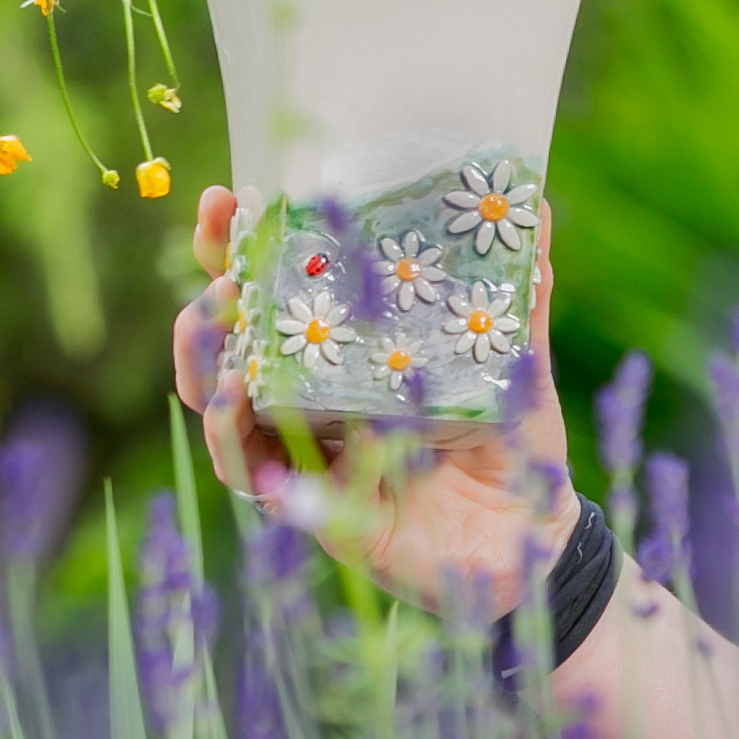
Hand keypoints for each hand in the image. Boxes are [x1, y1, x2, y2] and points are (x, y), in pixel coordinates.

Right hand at [171, 184, 582, 628]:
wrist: (534, 540)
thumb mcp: (517, 360)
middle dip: (208, 300)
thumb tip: (532, 207)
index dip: (239, 248)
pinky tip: (235, 398)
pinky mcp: (312, 510)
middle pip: (227, 346)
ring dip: (205, 362)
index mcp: (348, 356)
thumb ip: (518, 294)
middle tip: (219, 270)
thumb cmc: (515, 443)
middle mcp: (312, 402)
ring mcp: (305, 456)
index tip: (226, 199)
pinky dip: (238, 434)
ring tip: (215, 322)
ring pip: (221, 407)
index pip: (275, 293)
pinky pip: (257, 473)